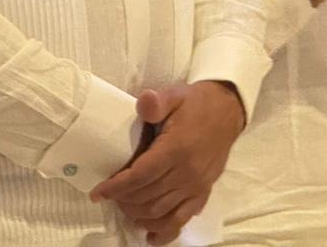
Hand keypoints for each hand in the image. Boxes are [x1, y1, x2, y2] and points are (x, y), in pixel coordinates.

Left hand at [90, 81, 244, 244]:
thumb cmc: (197, 103)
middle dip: (123, 200)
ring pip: (160, 212)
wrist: (229, 109)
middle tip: (111, 195)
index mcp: (176, 149)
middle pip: (146, 197)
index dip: (116, 187)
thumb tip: (143, 102)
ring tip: (125, 207)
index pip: (140, 176)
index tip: (97, 193)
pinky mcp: (204, 192)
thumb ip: (157, 102)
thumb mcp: (175, 95)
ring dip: (138, 214)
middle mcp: (186, 172)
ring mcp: (196, 185)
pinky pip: (182, 219)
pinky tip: (149, 235)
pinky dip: (164, 232)